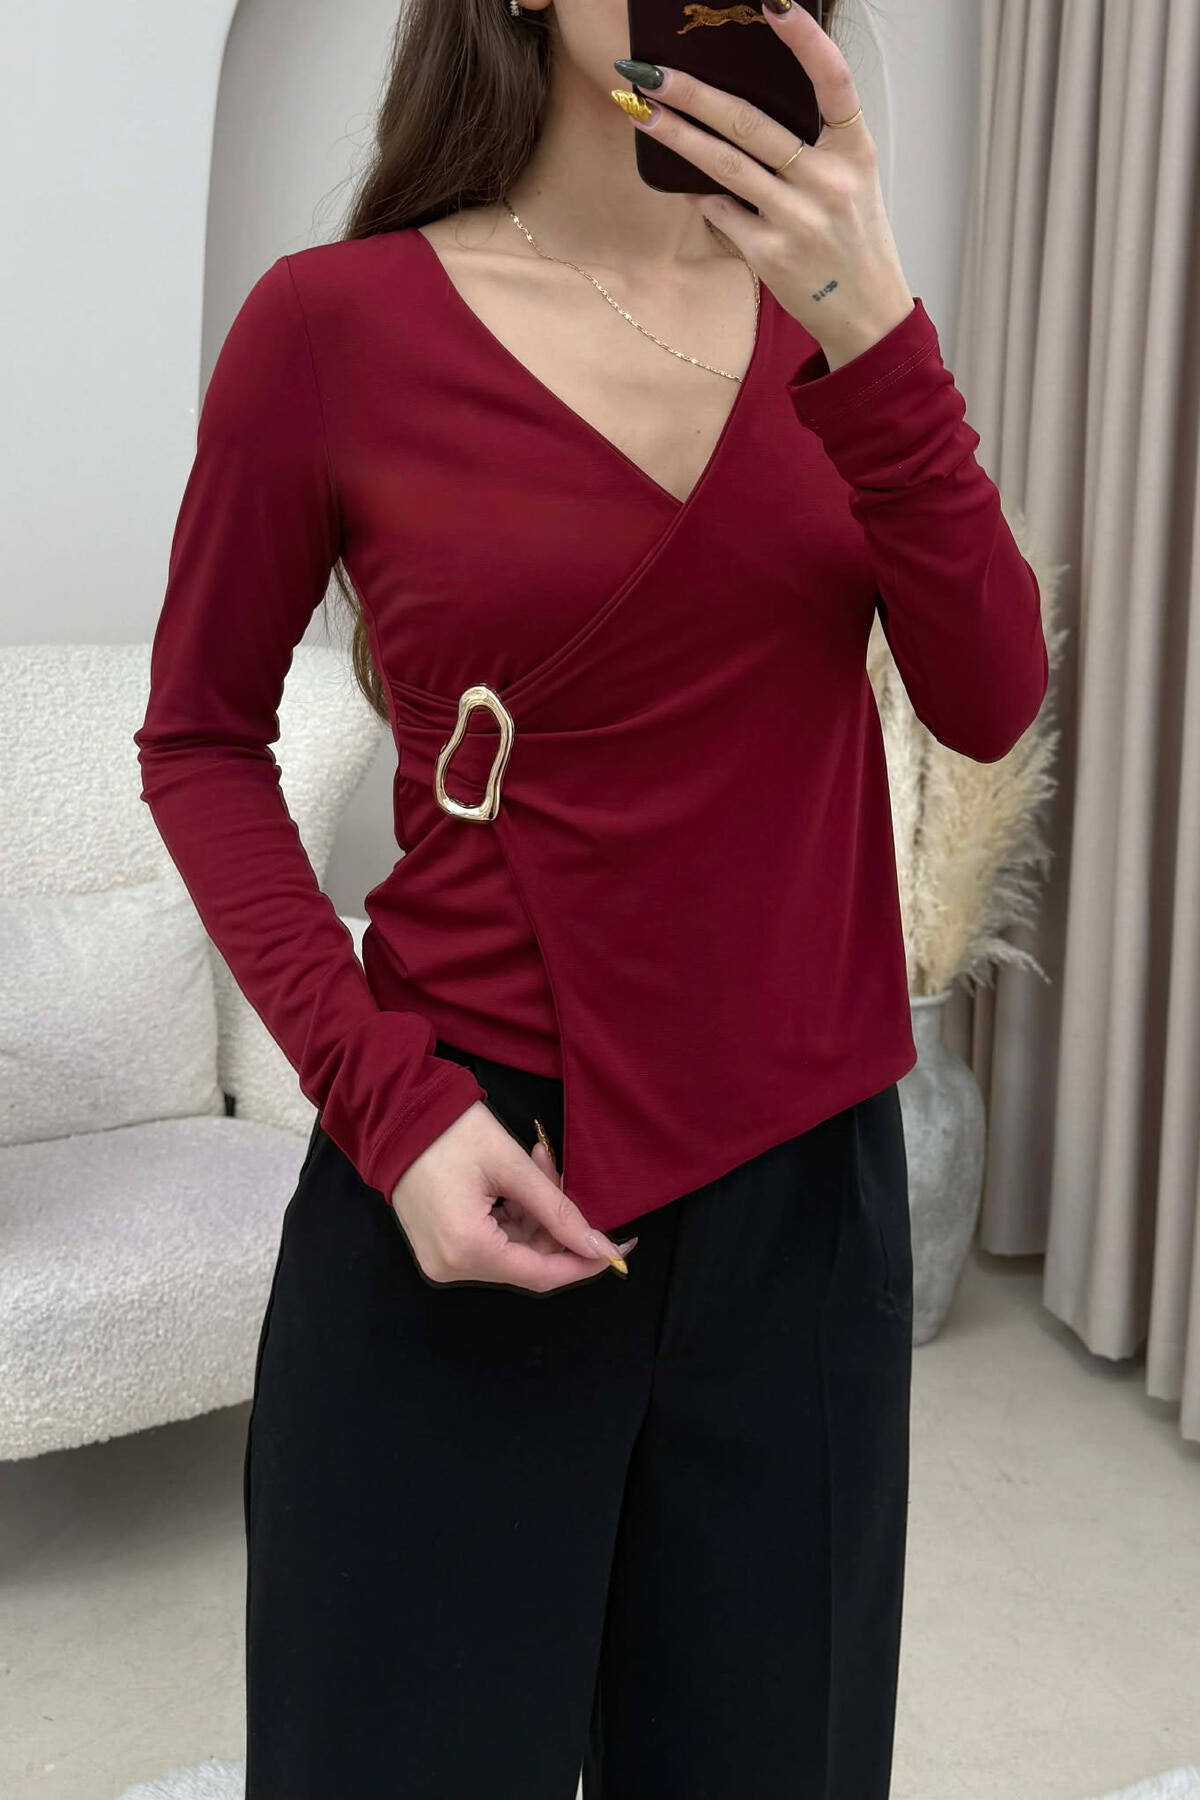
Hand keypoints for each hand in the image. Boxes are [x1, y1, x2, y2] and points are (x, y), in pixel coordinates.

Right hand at [389, 1100, 637, 1292]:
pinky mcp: (440, 1245)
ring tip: (540, 1163)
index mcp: (467, 1250)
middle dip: (556, 1226)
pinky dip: (514, 1214)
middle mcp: (451, 1266)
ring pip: (512, 1250)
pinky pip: (491, 1241)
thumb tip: (599, 1246)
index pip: (540, 1274)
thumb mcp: (512, 1166)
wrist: (395, 1114)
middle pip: (527, 1262)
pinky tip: (521, 1178)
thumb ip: (558, 1210)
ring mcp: (442, 1258)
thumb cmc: (451, 1133)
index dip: (582, 1263)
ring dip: (536, 1214)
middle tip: (565, 1178)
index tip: (617, 1250)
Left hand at [611, 4, 914, 368]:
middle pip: (751, 122)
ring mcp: (798, 218)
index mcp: (855, 151)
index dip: (805, 39)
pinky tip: (682, 183)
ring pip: (725, 164)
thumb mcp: (853, 181)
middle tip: (650, 70)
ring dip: (676, 134)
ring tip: (639, 110)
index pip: (834, 81)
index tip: (772, 2)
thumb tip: (741, 107)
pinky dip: (701, 196)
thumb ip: (813, 144)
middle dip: (694, 92)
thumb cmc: (853, 240)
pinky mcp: (771, 254)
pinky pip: (721, 212)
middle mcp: (829, 181)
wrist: (866, 314)